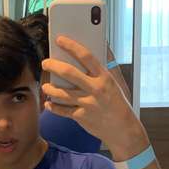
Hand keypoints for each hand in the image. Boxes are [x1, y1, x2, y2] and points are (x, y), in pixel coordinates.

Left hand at [42, 35, 147, 158]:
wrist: (123, 128)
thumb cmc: (116, 103)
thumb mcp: (112, 84)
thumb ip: (98, 72)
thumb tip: (82, 57)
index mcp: (104, 77)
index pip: (86, 56)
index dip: (71, 46)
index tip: (59, 39)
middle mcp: (96, 89)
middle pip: (69, 73)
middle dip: (53, 66)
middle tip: (45, 63)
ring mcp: (88, 104)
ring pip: (62, 93)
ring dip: (50, 89)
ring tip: (46, 86)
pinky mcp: (82, 117)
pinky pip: (62, 110)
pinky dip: (53, 107)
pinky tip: (49, 103)